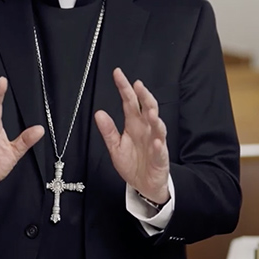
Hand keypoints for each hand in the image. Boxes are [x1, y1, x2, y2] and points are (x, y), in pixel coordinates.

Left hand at [94, 68, 170, 204]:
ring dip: (155, 118)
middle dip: (144, 97)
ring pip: (158, 127)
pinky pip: (160, 151)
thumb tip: (99, 113)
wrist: (144, 184)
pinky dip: (159, 146)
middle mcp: (146, 129)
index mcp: (134, 124)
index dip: (124, 88)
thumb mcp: (115, 147)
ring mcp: (155, 142)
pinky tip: (157, 141)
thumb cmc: (132, 163)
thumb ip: (108, 131)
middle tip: (138, 86)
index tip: (118, 74)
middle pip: (147, 108)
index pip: (129, 102)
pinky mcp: (160, 158)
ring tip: (151, 112)